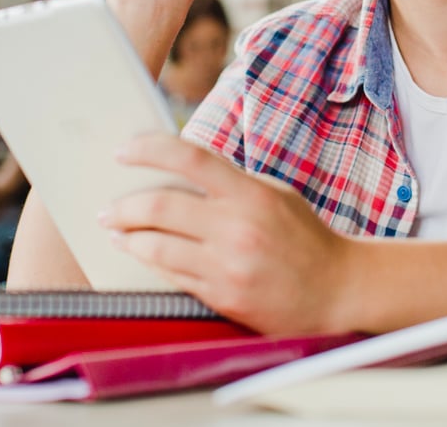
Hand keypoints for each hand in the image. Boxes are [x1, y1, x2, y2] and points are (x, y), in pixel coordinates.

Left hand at [99, 134, 355, 334]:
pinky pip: (172, 277)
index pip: (190, 159)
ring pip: (157, 248)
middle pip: (160, 207)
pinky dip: (151, 263)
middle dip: (124, 207)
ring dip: (128, 238)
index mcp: (252, 194)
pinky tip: (141, 255)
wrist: (337, 291)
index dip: (149, 150)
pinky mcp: (223, 297)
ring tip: (118, 232)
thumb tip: (180, 172)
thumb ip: (232, 183)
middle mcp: (238, 228)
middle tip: (109, 207)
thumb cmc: (305, 238)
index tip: (123, 150)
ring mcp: (229, 266)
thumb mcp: (276, 196)